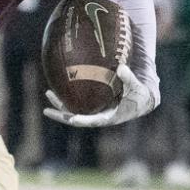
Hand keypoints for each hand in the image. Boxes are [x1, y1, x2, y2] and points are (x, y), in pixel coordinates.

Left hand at [45, 63, 159, 127]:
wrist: (142, 100)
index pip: (92, 121)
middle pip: (76, 118)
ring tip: (48, 93)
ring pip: (74, 110)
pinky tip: (59, 87)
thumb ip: (129, 79)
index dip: (81, 120)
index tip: (72, 119)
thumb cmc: (140, 95)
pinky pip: (78, 102)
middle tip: (46, 110)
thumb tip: (121, 67)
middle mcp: (98, 116)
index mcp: (108, 117)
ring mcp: (95, 111)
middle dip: (61, 115)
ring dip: (61, 104)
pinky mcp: (95, 105)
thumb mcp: (137, 88)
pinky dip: (68, 96)